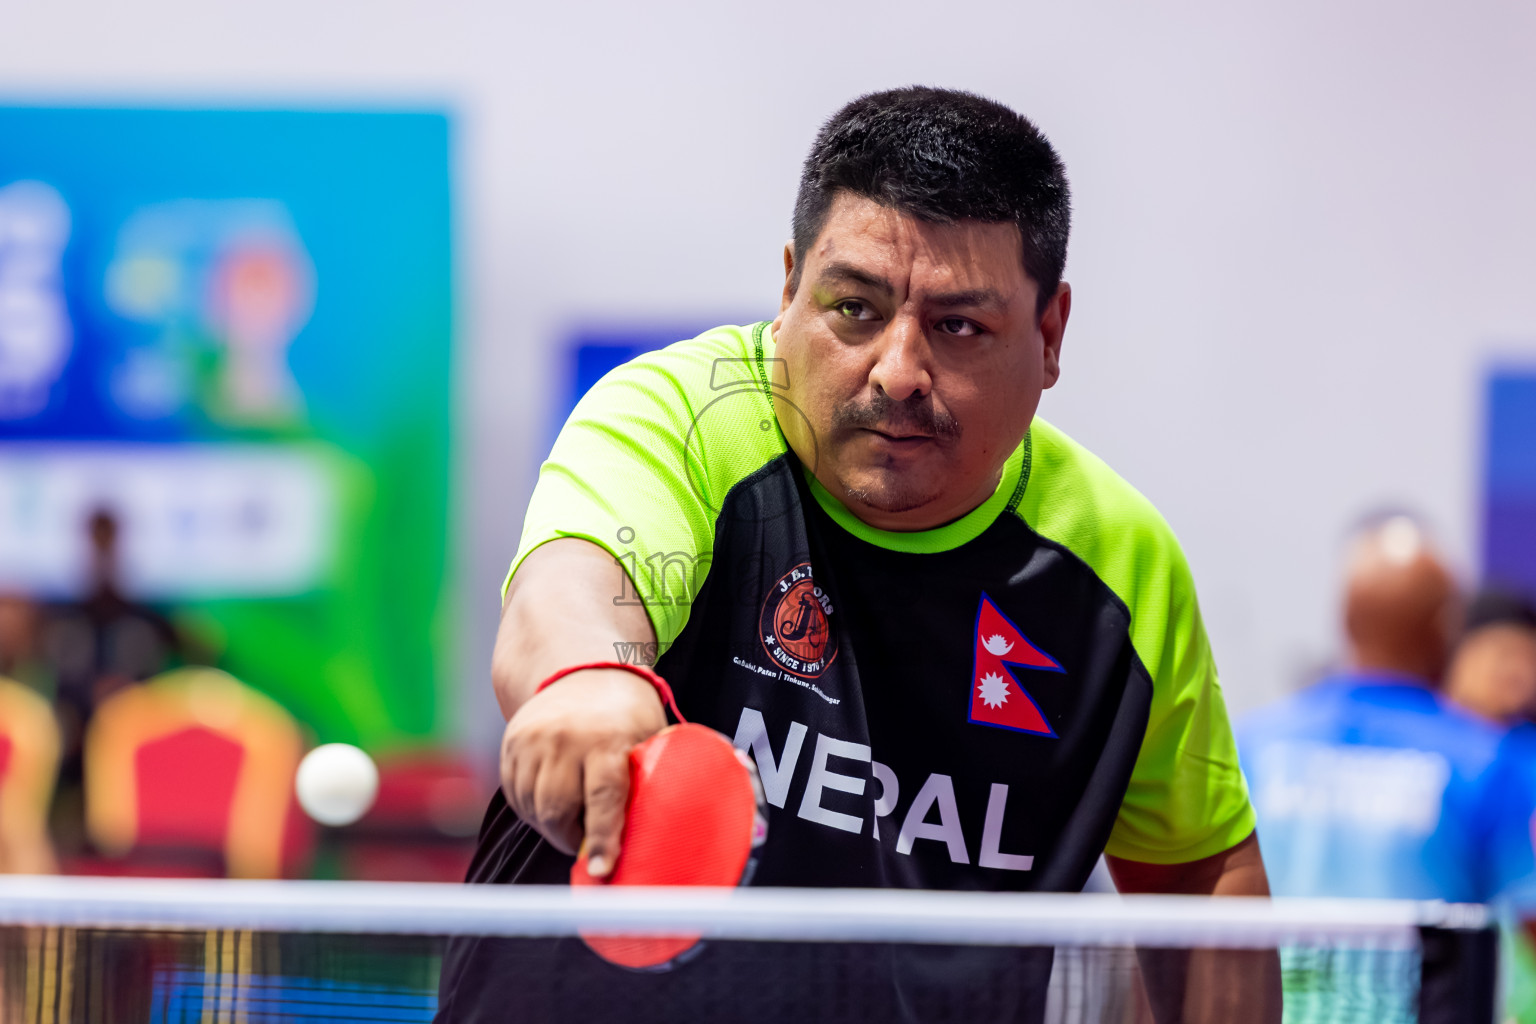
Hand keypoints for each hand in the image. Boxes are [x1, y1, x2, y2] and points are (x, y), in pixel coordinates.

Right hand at [499, 668, 666, 875]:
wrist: (583, 670)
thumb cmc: (627, 716)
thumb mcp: (648, 739)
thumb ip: (648, 782)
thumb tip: (659, 839)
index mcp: (607, 739)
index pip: (603, 798)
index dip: (602, 839)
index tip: (600, 870)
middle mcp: (565, 738)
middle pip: (556, 810)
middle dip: (570, 838)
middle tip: (586, 844)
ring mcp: (532, 739)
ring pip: (532, 807)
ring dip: (550, 826)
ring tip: (572, 818)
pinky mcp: (511, 743)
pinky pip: (515, 795)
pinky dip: (532, 809)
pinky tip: (551, 802)